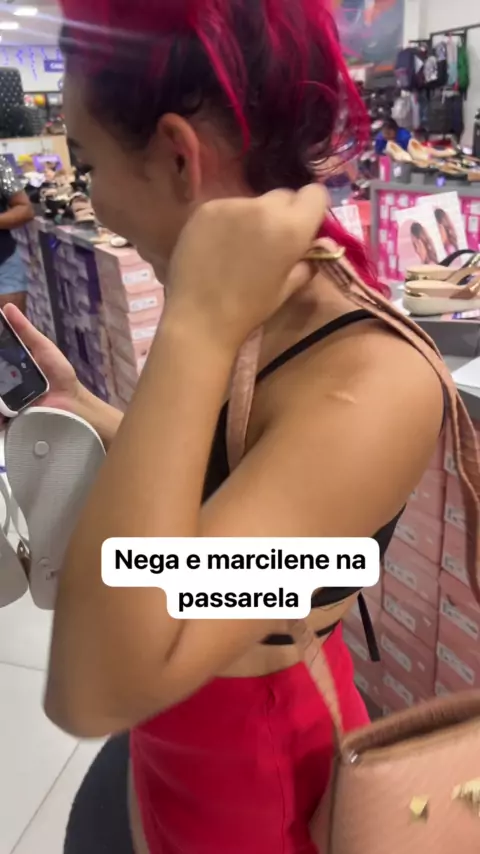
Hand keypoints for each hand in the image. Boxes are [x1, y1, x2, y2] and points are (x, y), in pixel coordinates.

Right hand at [2, 304, 80, 415]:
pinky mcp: (6, 418)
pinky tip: (3, 409)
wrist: (72, 402)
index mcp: (7, 364)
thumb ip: (25, 330)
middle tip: (1, 369)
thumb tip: (8, 307)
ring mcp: (3, 402)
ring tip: (3, 389)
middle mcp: (3, 383)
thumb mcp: (42, 348)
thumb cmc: (58, 374)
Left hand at [166, 185, 328, 349]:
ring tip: (240, 247)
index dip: (312, 211)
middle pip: (284, 195)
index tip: (304, 229)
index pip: (315, 194)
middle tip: (271, 241)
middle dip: (284, 214)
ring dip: (254, 217)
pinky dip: (229, 221)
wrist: (199, 317)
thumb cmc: (248, 309)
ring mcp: (231, 204)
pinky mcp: (206, 208)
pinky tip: (218, 245)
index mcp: (291, 228)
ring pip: (254, 201)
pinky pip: (228, 207)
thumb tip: (316, 248)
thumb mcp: (287, 288)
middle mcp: (263, 206)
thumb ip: (306, 261)